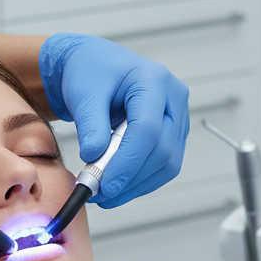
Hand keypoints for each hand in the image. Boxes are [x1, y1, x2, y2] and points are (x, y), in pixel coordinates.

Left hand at [39, 33, 189, 207]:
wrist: (97, 67)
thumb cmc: (91, 71)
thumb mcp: (83, 93)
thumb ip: (90, 125)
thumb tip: (94, 158)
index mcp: (153, 80)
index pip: (148, 129)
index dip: (127, 162)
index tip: (104, 185)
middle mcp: (173, 98)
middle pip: (162, 150)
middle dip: (131, 178)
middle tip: (99, 194)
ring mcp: (178, 117)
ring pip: (167, 163)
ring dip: (136, 185)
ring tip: (104, 194)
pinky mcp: (173, 134)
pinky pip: (164, 165)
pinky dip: (141, 181)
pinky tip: (118, 186)